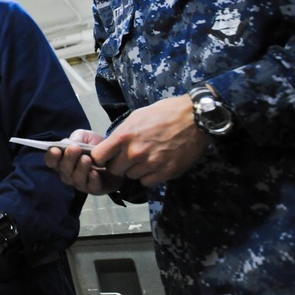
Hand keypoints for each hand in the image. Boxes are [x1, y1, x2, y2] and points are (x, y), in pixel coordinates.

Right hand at [45, 130, 122, 194]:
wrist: (116, 155)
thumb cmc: (95, 146)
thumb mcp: (86, 137)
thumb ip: (77, 138)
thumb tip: (68, 143)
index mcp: (62, 160)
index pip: (51, 161)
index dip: (51, 156)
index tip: (56, 149)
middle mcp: (68, 174)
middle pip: (63, 170)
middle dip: (68, 159)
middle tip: (75, 148)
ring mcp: (81, 183)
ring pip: (76, 179)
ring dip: (80, 168)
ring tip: (87, 159)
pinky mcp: (95, 189)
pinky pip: (91, 187)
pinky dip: (92, 179)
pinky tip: (95, 172)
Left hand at [93, 96, 211, 185]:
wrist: (194, 118)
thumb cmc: (164, 113)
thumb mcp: (136, 117)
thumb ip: (122, 133)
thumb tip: (112, 145)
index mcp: (124, 136)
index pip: (99, 156)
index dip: (100, 158)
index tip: (106, 157)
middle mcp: (134, 152)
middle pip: (114, 170)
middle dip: (118, 165)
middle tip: (129, 157)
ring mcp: (150, 164)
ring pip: (131, 176)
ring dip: (135, 170)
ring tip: (147, 157)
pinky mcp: (166, 172)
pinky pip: (147, 181)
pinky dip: (149, 176)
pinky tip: (155, 164)